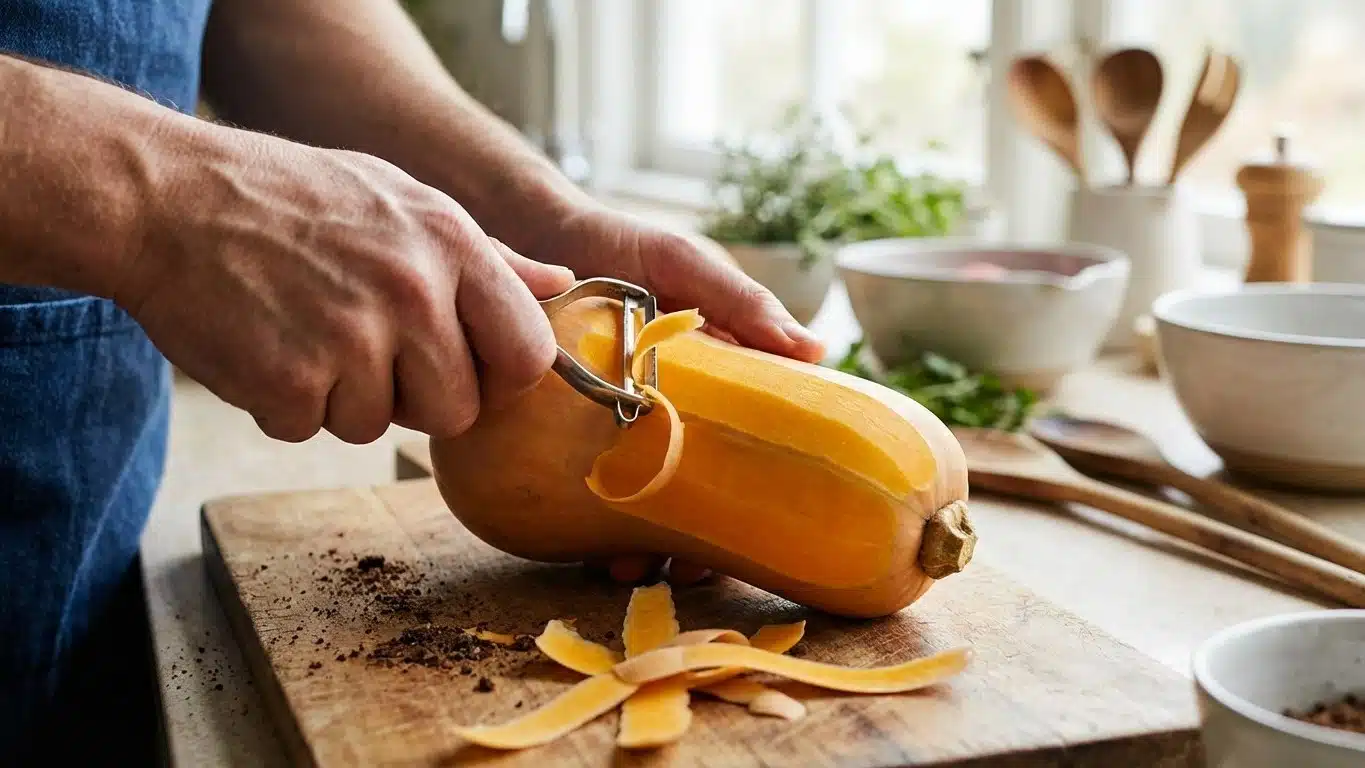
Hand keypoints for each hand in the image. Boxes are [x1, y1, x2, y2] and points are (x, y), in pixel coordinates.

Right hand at [115, 126, 574, 443]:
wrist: (166, 197)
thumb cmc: (290, 198)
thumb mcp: (402, 199)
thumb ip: (487, 256)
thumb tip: (559, 287)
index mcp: (452, 244)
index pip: (528, 355)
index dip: (498, 376)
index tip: (464, 366)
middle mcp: (413, 292)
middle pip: (458, 411)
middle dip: (415, 397)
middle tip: (364, 348)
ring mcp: (351, 338)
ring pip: (379, 427)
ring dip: (340, 398)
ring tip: (303, 328)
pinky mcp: (288, 381)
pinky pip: (310, 429)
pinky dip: (284, 403)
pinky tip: (264, 343)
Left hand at [520, 202, 828, 586]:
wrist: (540, 235)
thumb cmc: (623, 247)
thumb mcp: (686, 266)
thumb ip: (744, 303)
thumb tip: (815, 351)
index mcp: (712, 391)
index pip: (746, 456)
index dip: (756, 503)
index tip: (757, 538)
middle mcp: (667, 421)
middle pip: (696, 498)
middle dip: (698, 544)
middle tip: (692, 568)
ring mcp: (613, 433)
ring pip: (640, 509)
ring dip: (643, 546)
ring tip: (631, 564)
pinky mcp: (561, 438)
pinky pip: (578, 492)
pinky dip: (585, 523)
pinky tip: (586, 544)